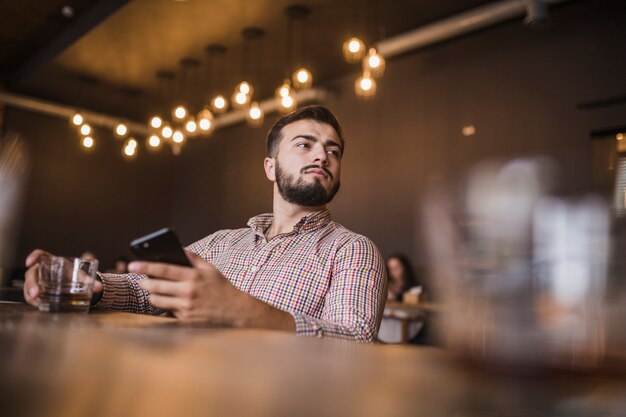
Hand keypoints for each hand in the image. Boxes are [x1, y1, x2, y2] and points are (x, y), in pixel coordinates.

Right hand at [23, 249, 103, 306]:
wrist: (75, 286)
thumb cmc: (74, 276)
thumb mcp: (80, 276)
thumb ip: (88, 280)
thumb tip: (99, 287)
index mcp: (51, 262)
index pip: (40, 256)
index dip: (34, 257)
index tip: (30, 262)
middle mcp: (42, 271)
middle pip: (32, 274)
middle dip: (32, 283)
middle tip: (36, 292)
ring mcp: (38, 282)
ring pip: (28, 286)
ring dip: (30, 293)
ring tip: (36, 299)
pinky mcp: (37, 293)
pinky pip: (31, 296)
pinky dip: (34, 301)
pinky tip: (39, 304)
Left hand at [131, 252, 294, 329]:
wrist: (236, 311)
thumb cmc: (222, 287)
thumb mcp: (210, 269)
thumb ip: (193, 258)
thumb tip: (178, 249)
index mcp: (193, 276)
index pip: (164, 270)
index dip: (146, 267)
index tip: (133, 264)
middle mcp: (188, 292)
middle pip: (156, 287)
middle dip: (145, 282)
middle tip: (141, 279)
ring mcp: (186, 307)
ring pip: (158, 300)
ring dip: (153, 295)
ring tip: (153, 290)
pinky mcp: (185, 319)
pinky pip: (168, 310)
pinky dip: (167, 305)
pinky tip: (170, 300)